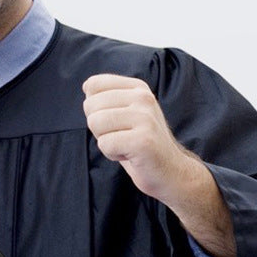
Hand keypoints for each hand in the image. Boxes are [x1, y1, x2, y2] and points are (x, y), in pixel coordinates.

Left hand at [82, 74, 191, 202]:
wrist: (170, 171)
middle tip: (122, 136)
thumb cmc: (140, 143)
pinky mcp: (143, 140)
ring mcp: (145, 118)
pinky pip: (105, 144)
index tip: (115, 121)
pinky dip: (112, 154)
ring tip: (126, 145)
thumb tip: (86, 86)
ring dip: (105, 141)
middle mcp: (143, 98)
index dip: (94, 108)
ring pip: (95, 123)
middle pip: (90, 106)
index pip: (93, 84)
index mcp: (138, 88)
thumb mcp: (125, 113)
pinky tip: (130, 155)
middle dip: (99, 127)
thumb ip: (106, 98)